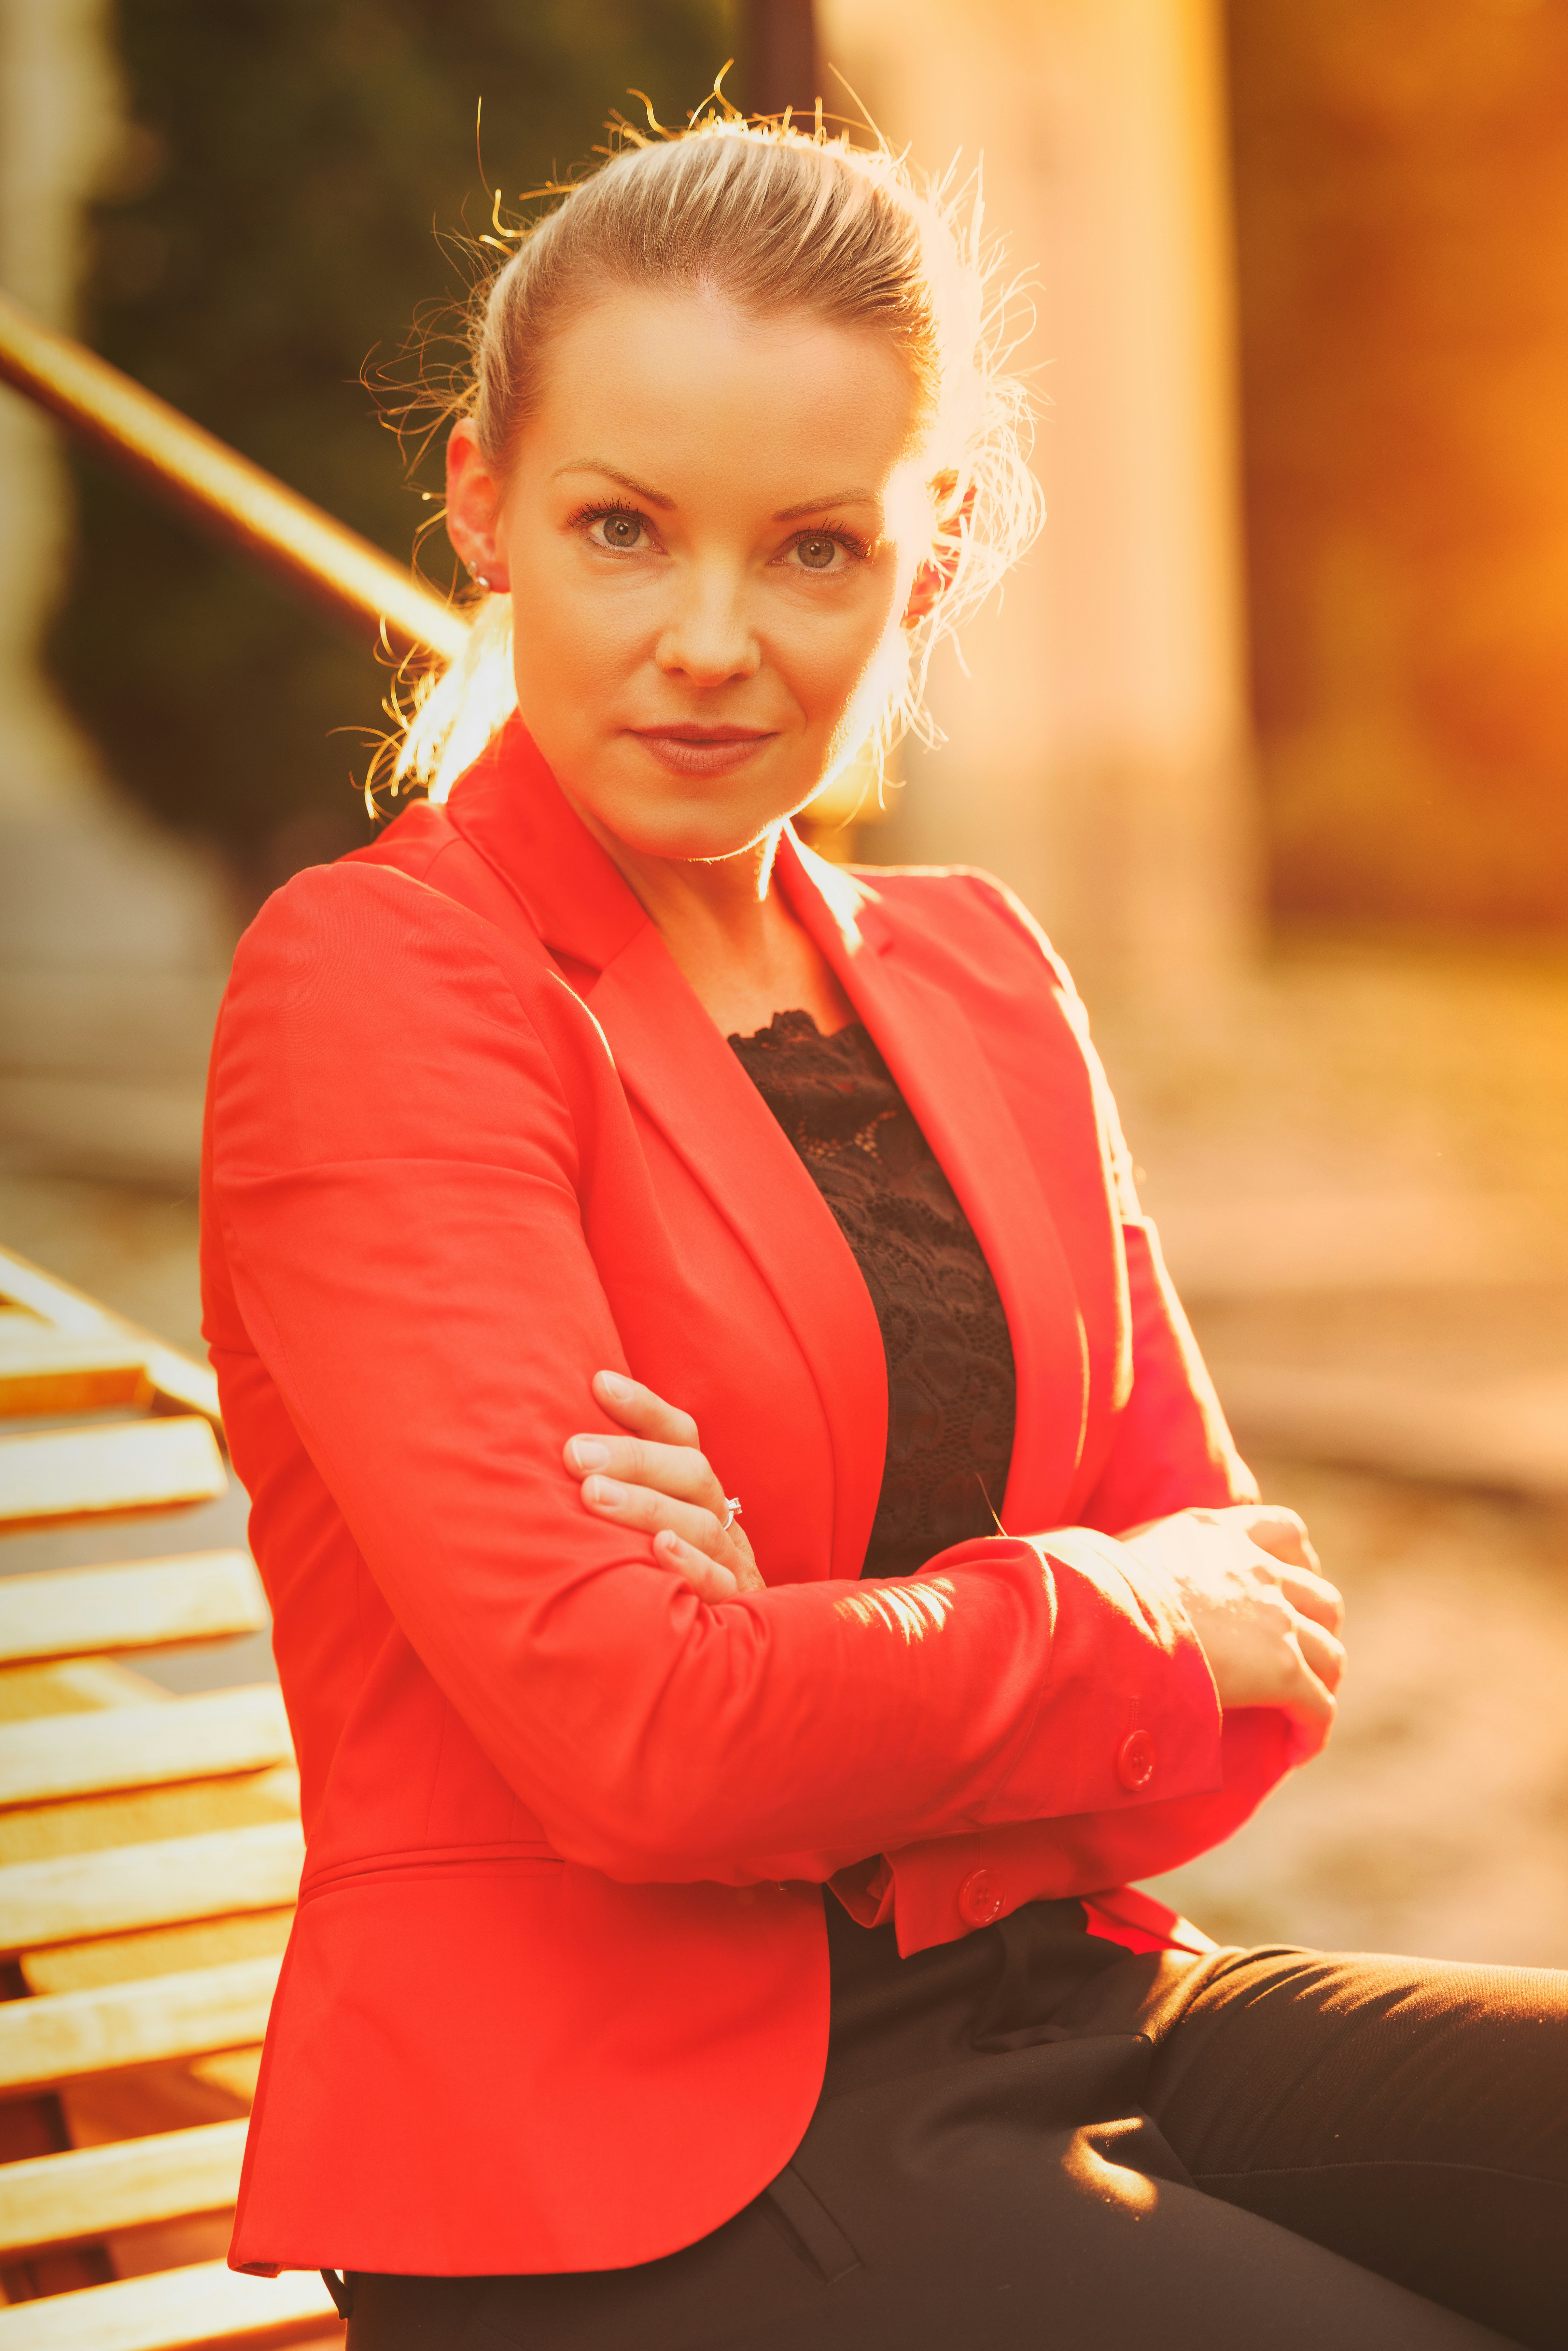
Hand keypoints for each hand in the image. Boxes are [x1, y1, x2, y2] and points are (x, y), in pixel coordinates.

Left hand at [564, 1371, 764, 1601]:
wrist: (715, 1649)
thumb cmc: (646, 1566)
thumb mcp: (635, 1518)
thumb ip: (607, 1480)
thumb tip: (555, 1435)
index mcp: (693, 1485)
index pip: (678, 1433)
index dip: (643, 1407)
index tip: (599, 1383)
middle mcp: (714, 1513)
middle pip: (689, 1472)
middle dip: (633, 1458)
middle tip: (575, 1454)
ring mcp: (729, 1558)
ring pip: (702, 1523)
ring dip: (648, 1505)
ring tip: (595, 1496)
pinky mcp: (733, 1604)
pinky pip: (721, 1582)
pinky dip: (692, 1565)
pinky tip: (660, 1551)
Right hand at [1119, 1503, 1345, 1758]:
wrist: (1099, 1616)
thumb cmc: (1081, 1590)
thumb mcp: (1115, 1552)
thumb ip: (1135, 1558)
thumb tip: (1094, 1571)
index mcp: (1215, 1532)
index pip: (1284, 1531)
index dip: (1299, 1563)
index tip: (1292, 1587)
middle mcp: (1255, 1567)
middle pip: (1320, 1596)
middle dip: (1318, 1627)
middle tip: (1299, 1657)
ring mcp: (1273, 1617)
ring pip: (1330, 1652)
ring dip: (1321, 1680)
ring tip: (1300, 1709)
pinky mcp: (1280, 1670)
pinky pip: (1318, 1706)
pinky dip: (1313, 1729)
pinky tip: (1296, 1751)